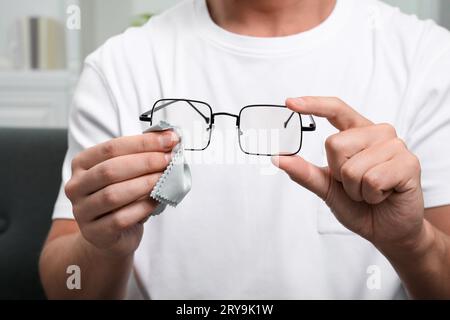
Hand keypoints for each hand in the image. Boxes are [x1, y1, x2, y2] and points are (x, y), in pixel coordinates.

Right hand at [65, 131, 178, 257]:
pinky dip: (142, 208)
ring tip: (165, 178)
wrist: (110, 236)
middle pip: (110, 169)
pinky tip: (157, 201)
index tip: (169, 140)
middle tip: (169, 160)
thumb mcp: (127, 173)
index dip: (142, 143)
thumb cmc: (122, 198)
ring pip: (113, 194)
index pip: (111, 148)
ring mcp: (82, 211)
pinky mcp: (95, 233)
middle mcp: (76, 186)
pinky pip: (120, 219)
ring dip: (144, 184)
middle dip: (145, 162)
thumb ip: (141, 155)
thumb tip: (168, 138)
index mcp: (82, 164)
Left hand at [275, 97, 424, 250]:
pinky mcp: (409, 163)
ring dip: (356, 189)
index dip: (313, 104)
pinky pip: (372, 179)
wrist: (387, 230)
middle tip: (356, 185)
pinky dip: (371, 195)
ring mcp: (395, 146)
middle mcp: (377, 133)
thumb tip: (278, 158)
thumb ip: (304, 172)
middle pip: (334, 144)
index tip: (290, 103)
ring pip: (352, 167)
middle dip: (338, 174)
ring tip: (371, 192)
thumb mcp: (326, 188)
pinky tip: (384, 195)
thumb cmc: (359, 205)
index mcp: (358, 133)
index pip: (336, 109)